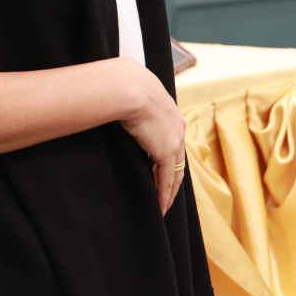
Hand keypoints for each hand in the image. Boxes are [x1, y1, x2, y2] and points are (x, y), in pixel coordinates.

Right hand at [116, 59, 188, 214]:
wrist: (130, 88)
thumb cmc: (125, 87)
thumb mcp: (134, 96)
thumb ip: (133, 106)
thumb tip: (117, 106)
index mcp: (171, 114)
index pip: (174, 142)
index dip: (169, 159)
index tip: (163, 171)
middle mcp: (178, 128)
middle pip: (179, 162)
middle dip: (173, 181)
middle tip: (167, 197)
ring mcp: (175, 141)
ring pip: (176, 174)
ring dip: (169, 192)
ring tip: (163, 207)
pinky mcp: (167, 152)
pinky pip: (167, 179)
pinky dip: (164, 194)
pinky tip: (160, 206)